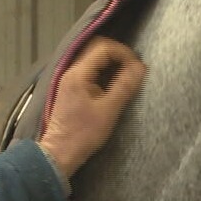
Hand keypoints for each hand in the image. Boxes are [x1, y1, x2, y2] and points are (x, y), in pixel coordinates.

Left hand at [37, 38, 146, 178]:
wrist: (60, 153)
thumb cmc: (83, 134)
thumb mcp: (109, 110)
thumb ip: (124, 86)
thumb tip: (140, 67)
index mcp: (78, 74)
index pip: (103, 47)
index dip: (124, 52)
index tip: (137, 67)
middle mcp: (71, 71)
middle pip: (96, 47)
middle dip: (118, 54)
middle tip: (133, 68)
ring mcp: (70, 79)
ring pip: (93, 58)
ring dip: (111, 62)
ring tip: (127, 75)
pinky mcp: (72, 88)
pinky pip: (90, 70)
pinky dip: (104, 71)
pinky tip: (114, 83)